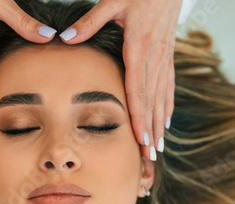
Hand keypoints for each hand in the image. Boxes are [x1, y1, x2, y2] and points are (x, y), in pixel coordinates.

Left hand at [60, 0, 182, 160]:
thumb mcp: (113, 2)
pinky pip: (168, 87)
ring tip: (158, 148)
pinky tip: (165, 122)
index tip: (139, 139)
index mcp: (139, 48)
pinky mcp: (168, 57)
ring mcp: (164, 59)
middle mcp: (154, 59)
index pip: (138, 90)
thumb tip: (66, 38)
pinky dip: (166, 107)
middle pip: (151, 102)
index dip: (139, 117)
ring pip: (161, 98)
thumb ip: (90, 22)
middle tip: (149, 157)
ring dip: (160, 125)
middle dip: (151, 131)